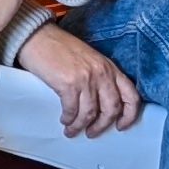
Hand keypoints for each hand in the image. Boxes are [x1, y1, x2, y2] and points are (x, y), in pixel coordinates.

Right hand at [12, 17, 143, 134]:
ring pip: (90, 113)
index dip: (129, 115)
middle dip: (101, 125)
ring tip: (72, 129)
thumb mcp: (89, 59)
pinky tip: (64, 120)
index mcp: (109, 67)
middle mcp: (101, 73)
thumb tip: (101, 103)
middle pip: (111, 109)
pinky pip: (72, 110)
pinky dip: (68, 119)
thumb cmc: (59, 47)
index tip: (121, 126)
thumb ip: (100, 77)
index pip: (131, 96)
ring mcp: (86, 79)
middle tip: (92, 132)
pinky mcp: (68, 84)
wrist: (37, 36)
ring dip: (80, 125)